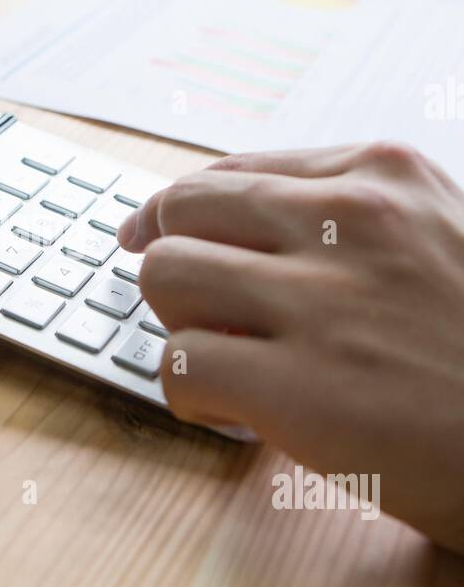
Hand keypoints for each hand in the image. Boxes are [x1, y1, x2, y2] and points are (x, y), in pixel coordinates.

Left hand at [117, 142, 463, 553]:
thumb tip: (229, 228)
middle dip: (171, 263)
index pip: (231, 173)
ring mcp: (322, 303)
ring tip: (222, 363)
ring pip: (165, 276)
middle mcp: (350, 222)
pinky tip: (231, 413)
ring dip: (175, 325)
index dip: (179, 212)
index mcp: (384, 177)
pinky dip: (187, 396)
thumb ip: (350, 220)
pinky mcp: (298, 388)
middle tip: (186, 309)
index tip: (152, 233)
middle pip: (182, 212)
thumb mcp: (440, 240)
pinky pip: (177, 366)